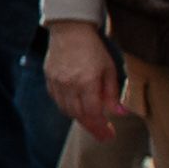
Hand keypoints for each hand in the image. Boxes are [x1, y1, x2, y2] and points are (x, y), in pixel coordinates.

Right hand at [46, 19, 133, 143]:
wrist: (70, 31)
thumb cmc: (93, 48)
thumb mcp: (109, 69)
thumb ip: (112, 93)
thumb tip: (119, 113)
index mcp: (87, 82)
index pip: (93, 113)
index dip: (101, 127)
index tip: (109, 136)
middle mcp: (69, 85)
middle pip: (79, 115)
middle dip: (92, 127)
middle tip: (102, 135)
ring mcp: (57, 82)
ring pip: (66, 110)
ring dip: (80, 118)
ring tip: (92, 122)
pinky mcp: (49, 79)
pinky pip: (57, 100)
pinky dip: (67, 107)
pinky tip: (77, 108)